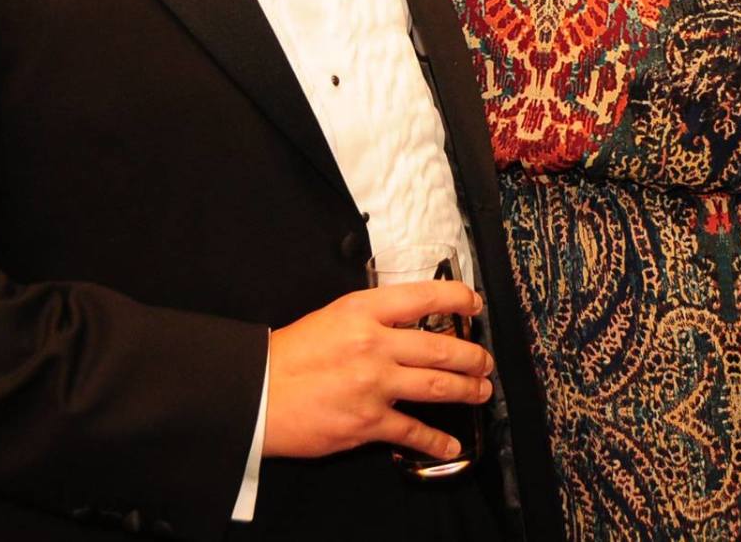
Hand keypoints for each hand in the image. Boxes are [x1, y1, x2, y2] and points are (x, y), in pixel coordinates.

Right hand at [261, 281, 492, 460]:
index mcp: (364, 311)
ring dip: (466, 391)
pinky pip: (413, 431)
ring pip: (437, 386)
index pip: (424, 297)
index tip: (474, 304)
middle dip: (473, 356)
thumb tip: (409, 324)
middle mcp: (375, 344)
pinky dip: (436, 440)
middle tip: (484, 361)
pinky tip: (450, 444)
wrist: (256, 395)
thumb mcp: (333, 317)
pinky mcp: (368, 422)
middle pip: (441, 348)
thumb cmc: (288, 355)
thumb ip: (372, 318)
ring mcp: (375, 385)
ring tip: (480, 392)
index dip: (458, 298)